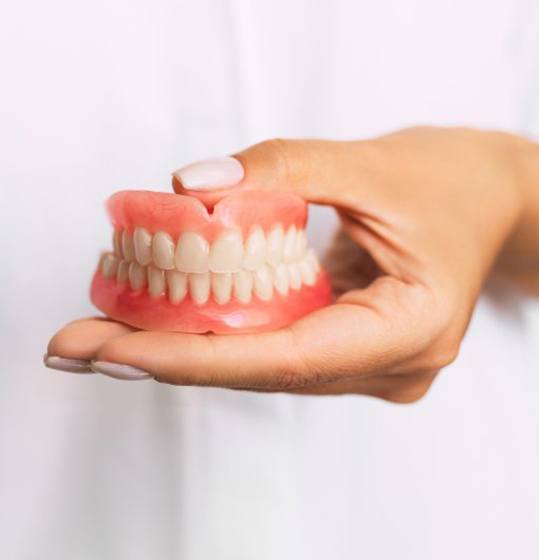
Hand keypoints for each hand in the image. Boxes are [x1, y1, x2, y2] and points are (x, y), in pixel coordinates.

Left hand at [46, 127, 538, 401]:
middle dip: (166, 356)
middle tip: (78, 342)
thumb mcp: (370, 162)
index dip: (193, 357)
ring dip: (185, 346)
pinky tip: (165, 319)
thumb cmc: (452, 182)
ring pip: (262, 366)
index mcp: (409, 330)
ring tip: (105, 329)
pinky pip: (274, 348)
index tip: (113, 350)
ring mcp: (369, 364)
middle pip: (261, 371)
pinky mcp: (349, 348)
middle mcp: (388, 365)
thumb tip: (190, 187)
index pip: (286, 359)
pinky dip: (219, 332)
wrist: (490, 198)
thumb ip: (282, 168)